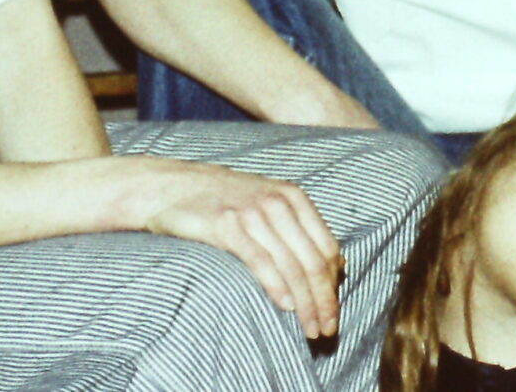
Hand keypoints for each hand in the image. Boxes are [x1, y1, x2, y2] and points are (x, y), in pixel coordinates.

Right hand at [131, 159, 344, 339]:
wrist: (178, 185)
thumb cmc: (228, 201)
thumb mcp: (270, 203)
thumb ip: (300, 229)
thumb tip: (337, 265)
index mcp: (294, 198)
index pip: (327, 249)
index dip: (333, 286)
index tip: (333, 314)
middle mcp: (278, 203)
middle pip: (312, 261)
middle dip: (323, 301)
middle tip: (326, 330)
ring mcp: (253, 213)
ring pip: (291, 266)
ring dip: (305, 302)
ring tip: (309, 328)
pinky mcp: (227, 225)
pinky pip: (260, 261)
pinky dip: (277, 286)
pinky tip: (286, 306)